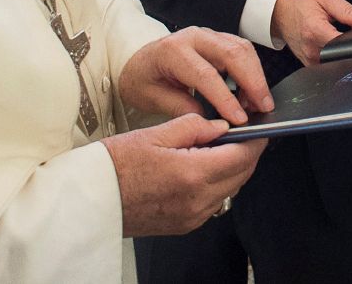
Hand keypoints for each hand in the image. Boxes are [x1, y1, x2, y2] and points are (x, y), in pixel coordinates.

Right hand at [103, 114, 264, 235]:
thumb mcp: (155, 133)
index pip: (242, 156)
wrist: (91, 200)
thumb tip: (221, 126)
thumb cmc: (115, 166)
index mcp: (192, 174)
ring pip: (231, 189)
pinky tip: (205, 168)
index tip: (260, 128)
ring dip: (234, 169)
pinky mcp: (185, 224)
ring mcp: (192, 216)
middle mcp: (197, 200)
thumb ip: (194, 126)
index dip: (256, 140)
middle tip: (244, 133)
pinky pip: (215, 202)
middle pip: (242, 175)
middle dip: (248, 153)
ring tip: (221, 148)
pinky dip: (219, 184)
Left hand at [118, 26, 272, 124]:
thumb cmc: (143, 79)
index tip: (240, 118)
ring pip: (242, 49)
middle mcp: (193, 37)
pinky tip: (252, 93)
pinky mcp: (218, 40)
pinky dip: (252, 70)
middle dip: (253, 82)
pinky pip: (242, 50)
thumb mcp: (152, 98)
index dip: (226, 98)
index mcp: (173, 51)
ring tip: (260, 104)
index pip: (206, 74)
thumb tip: (211, 121)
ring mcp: (208, 35)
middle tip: (264, 108)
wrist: (137, 61)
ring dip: (256, 76)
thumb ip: (181, 109)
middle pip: (232, 54)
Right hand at [270, 0, 351, 65]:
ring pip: (336, 62)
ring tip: (339, 36)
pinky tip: (332, 44)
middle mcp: (311, 49)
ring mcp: (309, 59)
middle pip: (342, 56)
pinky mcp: (309, 64)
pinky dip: (334, 55)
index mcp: (315, 31)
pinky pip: (328, 64)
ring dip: (343, 52)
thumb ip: (348, 10)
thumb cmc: (299, 2)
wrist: (278, 10)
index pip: (345, 45)